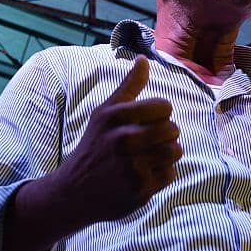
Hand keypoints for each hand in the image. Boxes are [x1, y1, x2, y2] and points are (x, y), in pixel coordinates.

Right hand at [51, 55, 181, 226]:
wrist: (75, 191)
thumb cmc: (94, 146)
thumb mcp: (104, 113)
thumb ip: (128, 87)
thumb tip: (144, 59)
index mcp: (115, 116)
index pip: (164, 106)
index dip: (160, 114)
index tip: (146, 123)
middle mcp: (123, 139)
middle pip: (172, 128)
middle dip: (165, 135)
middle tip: (149, 142)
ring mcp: (132, 165)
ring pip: (175, 151)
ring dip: (167, 154)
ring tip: (150, 157)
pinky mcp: (140, 189)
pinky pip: (170, 173)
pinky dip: (162, 174)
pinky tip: (145, 174)